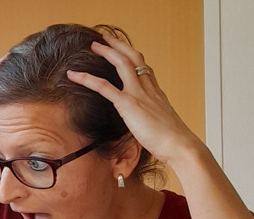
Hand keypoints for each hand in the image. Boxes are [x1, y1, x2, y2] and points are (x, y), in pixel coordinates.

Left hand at [65, 33, 204, 168]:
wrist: (179, 146)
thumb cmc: (172, 143)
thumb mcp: (160, 128)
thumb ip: (150, 123)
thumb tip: (144, 129)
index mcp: (157, 94)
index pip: (144, 68)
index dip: (132, 57)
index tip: (123, 51)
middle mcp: (149, 89)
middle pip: (134, 57)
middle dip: (119, 45)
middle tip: (105, 38)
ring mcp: (139, 93)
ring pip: (122, 63)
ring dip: (106, 51)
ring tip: (93, 45)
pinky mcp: (128, 104)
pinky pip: (104, 87)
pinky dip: (87, 79)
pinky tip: (74, 75)